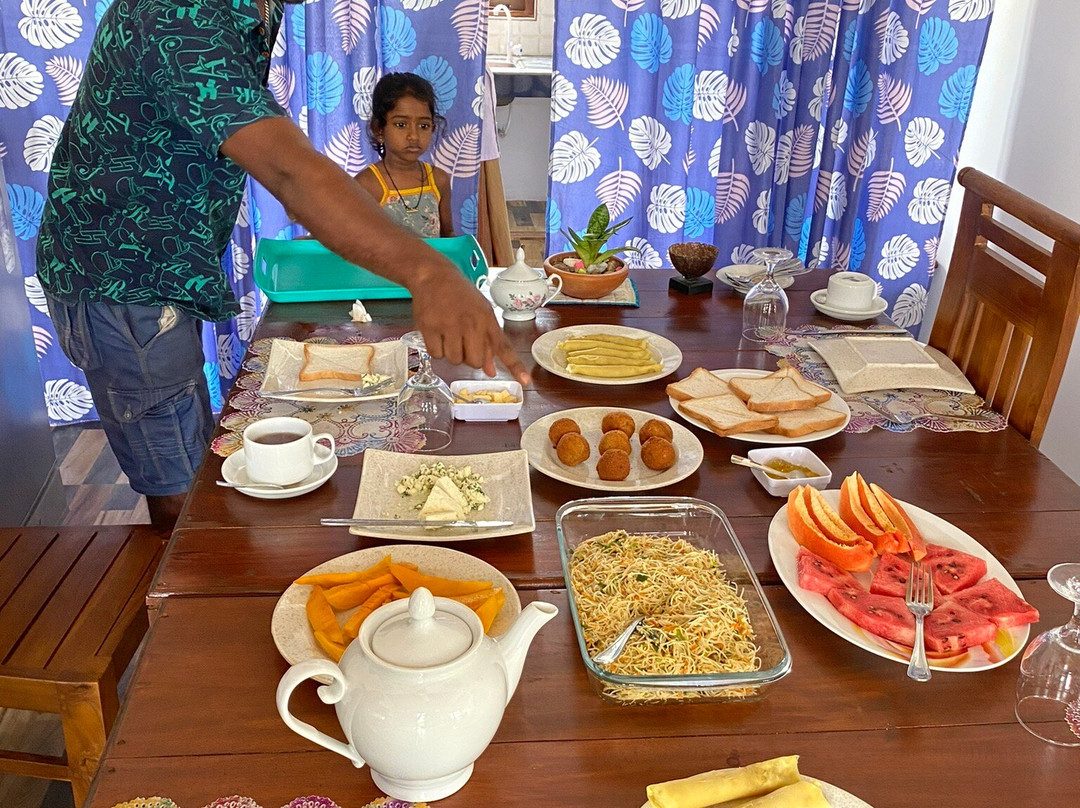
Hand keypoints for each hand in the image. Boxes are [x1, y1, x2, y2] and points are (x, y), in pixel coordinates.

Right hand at [410, 263, 529, 384]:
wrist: (434, 275)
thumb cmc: (460, 295)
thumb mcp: (480, 312)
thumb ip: (487, 342)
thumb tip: (491, 371)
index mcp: (487, 320)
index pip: (503, 348)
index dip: (515, 367)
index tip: (525, 381)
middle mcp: (471, 324)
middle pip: (474, 362)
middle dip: (469, 358)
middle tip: (463, 342)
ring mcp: (449, 326)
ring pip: (454, 360)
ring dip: (451, 353)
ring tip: (449, 334)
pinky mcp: (430, 328)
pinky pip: (436, 355)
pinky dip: (436, 349)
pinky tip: (437, 333)